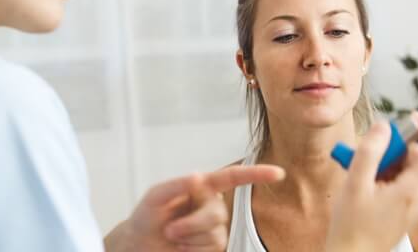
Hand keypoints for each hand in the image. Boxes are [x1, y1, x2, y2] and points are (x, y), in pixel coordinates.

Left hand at [105, 165, 284, 251]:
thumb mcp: (155, 196)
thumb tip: (198, 176)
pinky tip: (181, 248)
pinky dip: (193, 250)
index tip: (278, 173)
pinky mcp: (213, 248)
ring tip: (173, 237)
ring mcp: (214, 228)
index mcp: (202, 187)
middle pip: (218, 214)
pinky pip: (214, 249)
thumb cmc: (146, 217)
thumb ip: (175, 185)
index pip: (232, 178)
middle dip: (192, 224)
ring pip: (216, 235)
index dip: (256, 175)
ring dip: (190, 239)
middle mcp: (212, 206)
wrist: (139, 245)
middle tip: (170, 229)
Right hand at [325, 112, 417, 251]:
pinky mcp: (406, 211)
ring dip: (385, 163)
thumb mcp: (355, 184)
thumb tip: (383, 126)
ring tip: (359, 173)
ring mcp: (414, 205)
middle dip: (392, 148)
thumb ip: (370, 151)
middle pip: (416, 157)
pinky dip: (384, 176)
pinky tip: (364, 185)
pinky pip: (401, 183)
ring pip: (407, 170)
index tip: (410, 117)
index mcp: (413, 189)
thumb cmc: (352, 228)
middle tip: (366, 151)